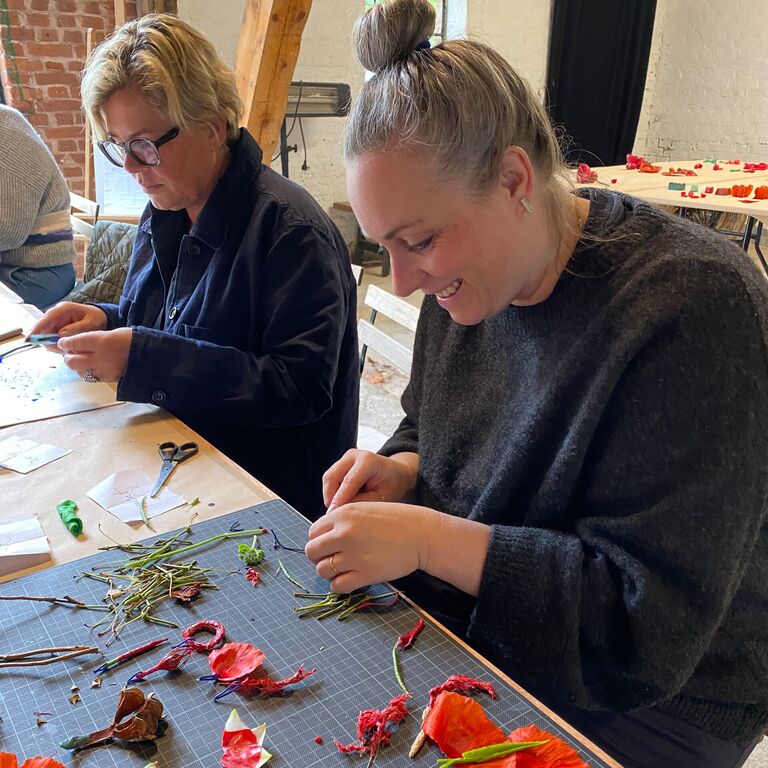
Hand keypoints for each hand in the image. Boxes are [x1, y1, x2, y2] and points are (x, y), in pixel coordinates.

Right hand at [29, 302, 107, 347]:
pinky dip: (59, 346)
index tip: (30, 338)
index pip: (46, 319)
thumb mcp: (91, 323)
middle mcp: (55, 315)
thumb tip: (61, 335)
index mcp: (63, 309)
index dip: (37, 329)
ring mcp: (54, 323)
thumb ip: (77, 329)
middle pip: (43, 330)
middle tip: (64, 349)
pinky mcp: (56, 331)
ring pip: (46, 337)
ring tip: (72, 348)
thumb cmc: (96, 318)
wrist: (100, 318)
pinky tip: (70, 347)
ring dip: (56, 345)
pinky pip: (52, 341)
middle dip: (50, 341)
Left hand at [57, 327, 132, 381]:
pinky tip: (90, 367)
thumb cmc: (131, 340)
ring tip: (80, 360)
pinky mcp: (108, 379)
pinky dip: (86, 372)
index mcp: (102, 341)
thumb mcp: (111, 333)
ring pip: (79, 371)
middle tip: (69, 352)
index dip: (65, 342)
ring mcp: (104, 370)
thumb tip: (75, 344)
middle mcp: (101, 357)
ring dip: (76, 365)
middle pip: (72, 360)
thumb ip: (92, 339)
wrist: (149, 354)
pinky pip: (90, 377)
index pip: (74, 343)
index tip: (62, 342)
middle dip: (67, 356)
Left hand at [306, 502, 437, 592]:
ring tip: (346, 568)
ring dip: (331, 572)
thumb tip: (323, 539)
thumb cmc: (396, 521)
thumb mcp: (364, 510)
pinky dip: (341, 585)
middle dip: (321, 556)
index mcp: (343, 514)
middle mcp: (344, 534)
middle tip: (335, 558)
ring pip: (322, 570)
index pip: (313, 533)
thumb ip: (342, 521)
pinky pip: (337, 586)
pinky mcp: (365, 574)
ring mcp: (353, 555)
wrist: (422, 534)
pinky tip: (352, 578)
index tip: (331, 545)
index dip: (320, 540)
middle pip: (312, 552)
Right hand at [323, 449, 417, 510]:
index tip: (333, 515)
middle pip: (331, 477)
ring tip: (342, 509)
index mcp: (368, 461)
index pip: (349, 481)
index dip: (339, 499)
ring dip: (331, 496)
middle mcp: (354, 455)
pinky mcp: (341, 463)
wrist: (397, 472)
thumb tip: (342, 511)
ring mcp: (346, 457)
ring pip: (328, 478)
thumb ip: (363, 502)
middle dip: (330, 498)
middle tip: (335, 516)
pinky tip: (344, 501)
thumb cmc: (393, 484)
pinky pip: (330, 479)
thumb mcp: (383, 497)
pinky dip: (333, 492)